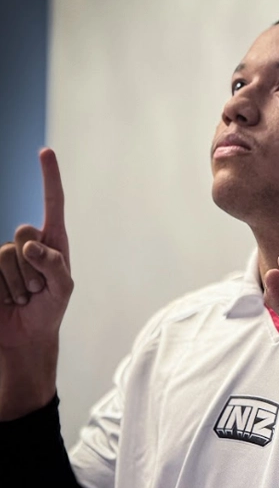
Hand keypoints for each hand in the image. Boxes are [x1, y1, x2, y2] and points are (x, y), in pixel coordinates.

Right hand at [0, 148, 72, 417]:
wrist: (25, 336)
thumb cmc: (50, 311)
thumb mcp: (63, 289)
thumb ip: (54, 265)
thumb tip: (31, 244)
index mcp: (54, 242)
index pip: (53, 204)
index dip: (49, 178)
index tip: (45, 151)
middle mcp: (29, 243)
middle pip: (24, 231)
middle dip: (34, 266)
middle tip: (39, 289)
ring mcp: (6, 256)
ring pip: (5, 254)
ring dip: (19, 283)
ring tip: (26, 297)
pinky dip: (4, 289)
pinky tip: (9, 300)